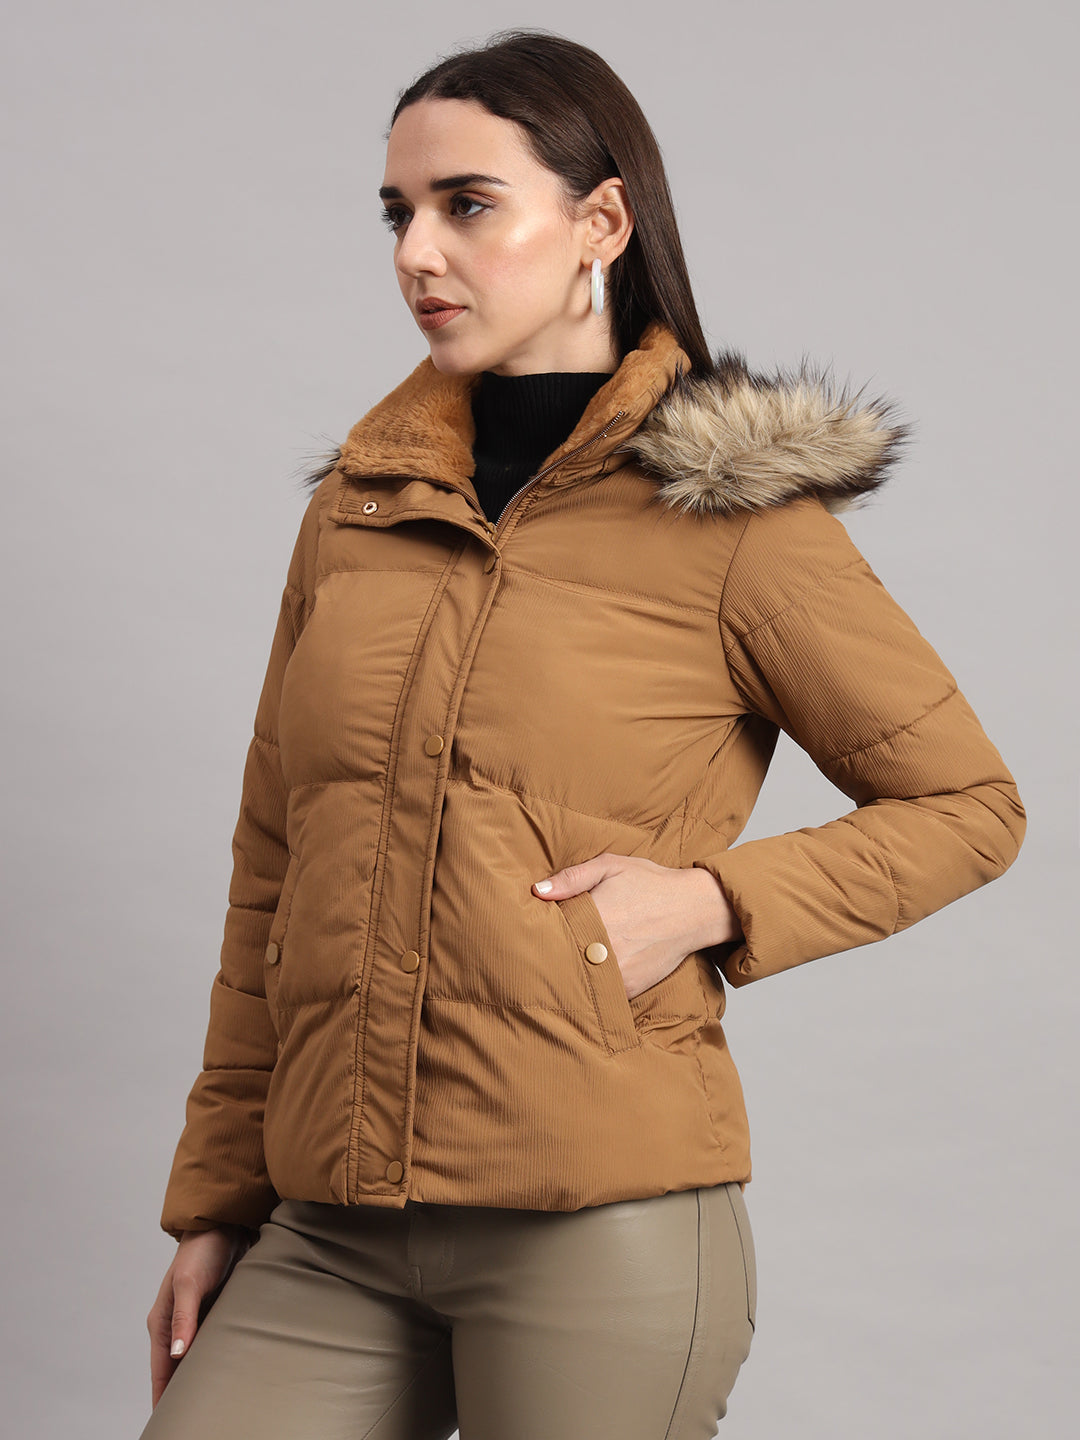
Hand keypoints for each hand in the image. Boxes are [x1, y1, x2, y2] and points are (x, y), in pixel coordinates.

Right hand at [146, 1224, 250, 1408]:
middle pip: (179, 1370)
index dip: (163, 1398)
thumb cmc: (202, 1250)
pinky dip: (223, 1357)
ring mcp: (199, 1321)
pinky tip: (235, 1371)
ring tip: (217, 1402)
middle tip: (201, 1418)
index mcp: (162, 1323)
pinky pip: (218, 1342)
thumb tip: (176, 1353)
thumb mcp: (189, 1283)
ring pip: (200, 1358)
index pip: (160, 1371)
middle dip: (186, 1394)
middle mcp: (179, 1326)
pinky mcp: (219, 1313)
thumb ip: (183, 1318)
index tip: (170, 1423)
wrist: (227, 1224)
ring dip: (207, 1376)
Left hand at [532, 853, 742, 999]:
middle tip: (539, 953)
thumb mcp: (610, 867)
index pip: (551, 934)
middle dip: (551, 956)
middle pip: (562, 961)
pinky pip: (602, 993)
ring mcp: (617, 973)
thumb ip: (572, 878)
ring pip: (580, 981)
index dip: (540, 934)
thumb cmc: (651, 883)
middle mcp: (603, 950)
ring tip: (563, 966)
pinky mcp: (630, 988)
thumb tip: (537, 891)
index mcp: (593, 918)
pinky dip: (594, 987)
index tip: (530, 932)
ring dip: (572, 975)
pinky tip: (589, 975)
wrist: (695, 908)